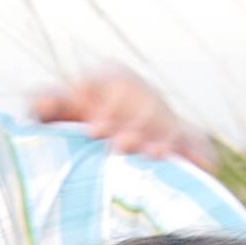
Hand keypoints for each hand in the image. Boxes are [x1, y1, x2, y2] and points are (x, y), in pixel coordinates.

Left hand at [26, 66, 218, 169]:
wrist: (94, 146)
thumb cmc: (68, 126)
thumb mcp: (52, 114)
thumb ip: (44, 105)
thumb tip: (42, 105)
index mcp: (110, 80)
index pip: (116, 80)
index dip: (109, 105)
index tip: (94, 130)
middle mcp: (141, 96)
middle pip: (147, 103)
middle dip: (137, 125)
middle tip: (119, 147)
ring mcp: (163, 118)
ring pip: (170, 123)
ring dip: (163, 139)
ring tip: (152, 156)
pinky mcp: (181, 141)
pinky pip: (196, 142)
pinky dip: (199, 152)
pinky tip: (203, 164)